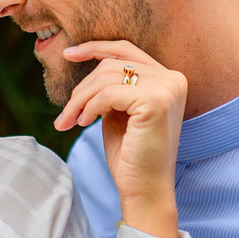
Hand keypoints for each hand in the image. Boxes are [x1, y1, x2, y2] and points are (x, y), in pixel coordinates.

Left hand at [54, 40, 186, 237]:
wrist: (145, 189)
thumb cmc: (130, 153)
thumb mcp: (119, 109)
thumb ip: (113, 83)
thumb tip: (82, 54)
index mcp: (168, 78)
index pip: (126, 50)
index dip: (95, 48)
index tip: (68, 54)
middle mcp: (173, 79)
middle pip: (113, 64)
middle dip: (82, 87)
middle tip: (65, 112)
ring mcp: (167, 88)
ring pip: (106, 78)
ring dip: (80, 99)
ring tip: (69, 120)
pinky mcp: (155, 101)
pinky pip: (108, 93)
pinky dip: (89, 107)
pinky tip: (84, 123)